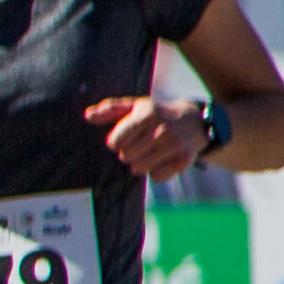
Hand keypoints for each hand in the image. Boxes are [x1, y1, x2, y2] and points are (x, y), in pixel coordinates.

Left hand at [90, 90, 215, 185]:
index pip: (116, 142)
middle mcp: (162, 130)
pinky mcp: (183, 160)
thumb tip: (87, 115)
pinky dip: (156, 171)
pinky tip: (163, 158)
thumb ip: (110, 109)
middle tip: (141, 144)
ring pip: (139, 169)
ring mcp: (174, 146)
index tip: (126, 137)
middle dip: (129, 152)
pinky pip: (156, 177)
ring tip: (151, 151)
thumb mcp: (135, 106)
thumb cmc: (157, 114)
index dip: (117, 142)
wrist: (195, 121)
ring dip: (141, 163)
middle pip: (126, 157)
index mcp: (147, 114)